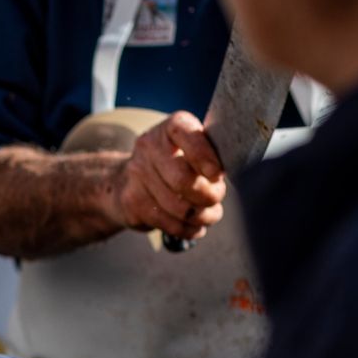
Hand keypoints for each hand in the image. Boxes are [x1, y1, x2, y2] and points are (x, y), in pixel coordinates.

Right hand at [110, 111, 226, 239]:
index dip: (204, 157)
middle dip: (208, 196)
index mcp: (169, 129)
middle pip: (182, 180)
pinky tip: (194, 226)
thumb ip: (210, 155)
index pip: (187, 136)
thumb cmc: (174, 162)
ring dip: (201, 216)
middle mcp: (148, 148)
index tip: (217, 175)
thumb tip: (229, 178)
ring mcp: (136, 175)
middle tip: (216, 198)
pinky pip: (168, 223)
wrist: (128, 178)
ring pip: (178, 208)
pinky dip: (188, 229)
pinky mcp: (131, 202)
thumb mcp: (191, 148)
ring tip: (209, 215)